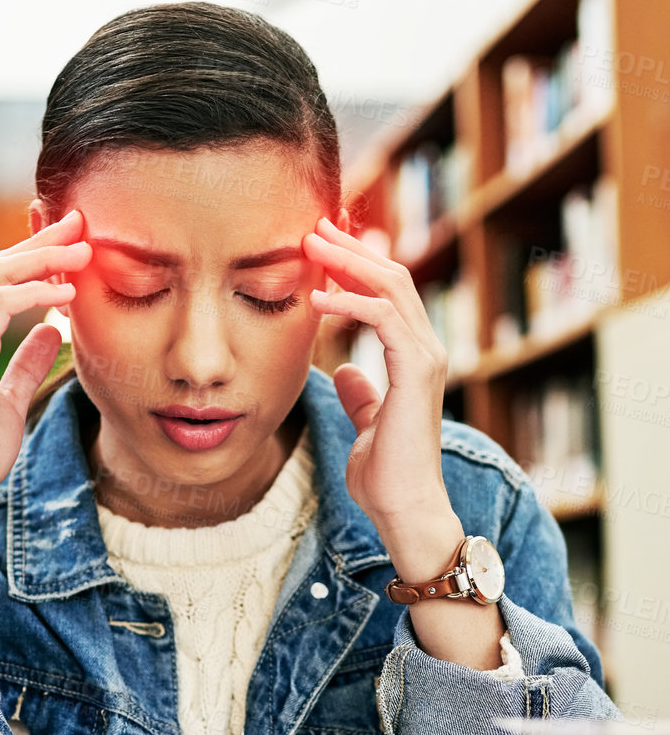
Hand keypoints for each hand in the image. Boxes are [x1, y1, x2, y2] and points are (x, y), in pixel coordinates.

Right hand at [0, 209, 92, 514]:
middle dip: (42, 241)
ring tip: (84, 252)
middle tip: (82, 223)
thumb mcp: (9, 400)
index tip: (72, 241)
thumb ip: (27, 362)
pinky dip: (35, 291)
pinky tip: (67, 294)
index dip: (34, 255)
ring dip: (44, 258)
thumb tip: (54, 329)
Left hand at [301, 217, 452, 530]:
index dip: (356, 264)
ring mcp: (425, 358)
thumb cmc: (385, 474)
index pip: (387, 292)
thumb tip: (346, 372)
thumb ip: (361, 395)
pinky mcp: (416, 372)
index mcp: (412, 356)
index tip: (321, 244)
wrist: (404, 508)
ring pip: (391, 287)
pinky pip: (384, 319)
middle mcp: (425, 349)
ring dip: (348, 262)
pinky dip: (350, 302)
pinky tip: (316, 298)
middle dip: (351, 248)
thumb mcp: (365, 424)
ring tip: (310, 245)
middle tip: (314, 225)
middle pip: (391, 277)